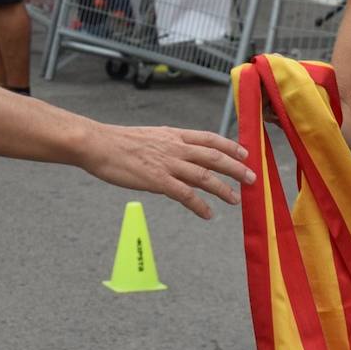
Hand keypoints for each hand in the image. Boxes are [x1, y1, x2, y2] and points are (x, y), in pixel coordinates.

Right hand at [77, 124, 254, 219]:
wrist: (98, 144)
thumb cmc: (119, 142)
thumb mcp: (150, 136)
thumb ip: (168, 145)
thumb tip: (180, 156)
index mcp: (174, 135)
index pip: (210, 138)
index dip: (230, 146)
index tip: (245, 153)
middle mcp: (175, 147)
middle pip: (214, 157)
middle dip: (236, 168)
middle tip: (251, 178)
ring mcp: (168, 164)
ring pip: (205, 176)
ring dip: (223, 189)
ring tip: (235, 199)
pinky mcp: (158, 180)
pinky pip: (185, 195)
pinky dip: (200, 205)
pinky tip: (208, 214)